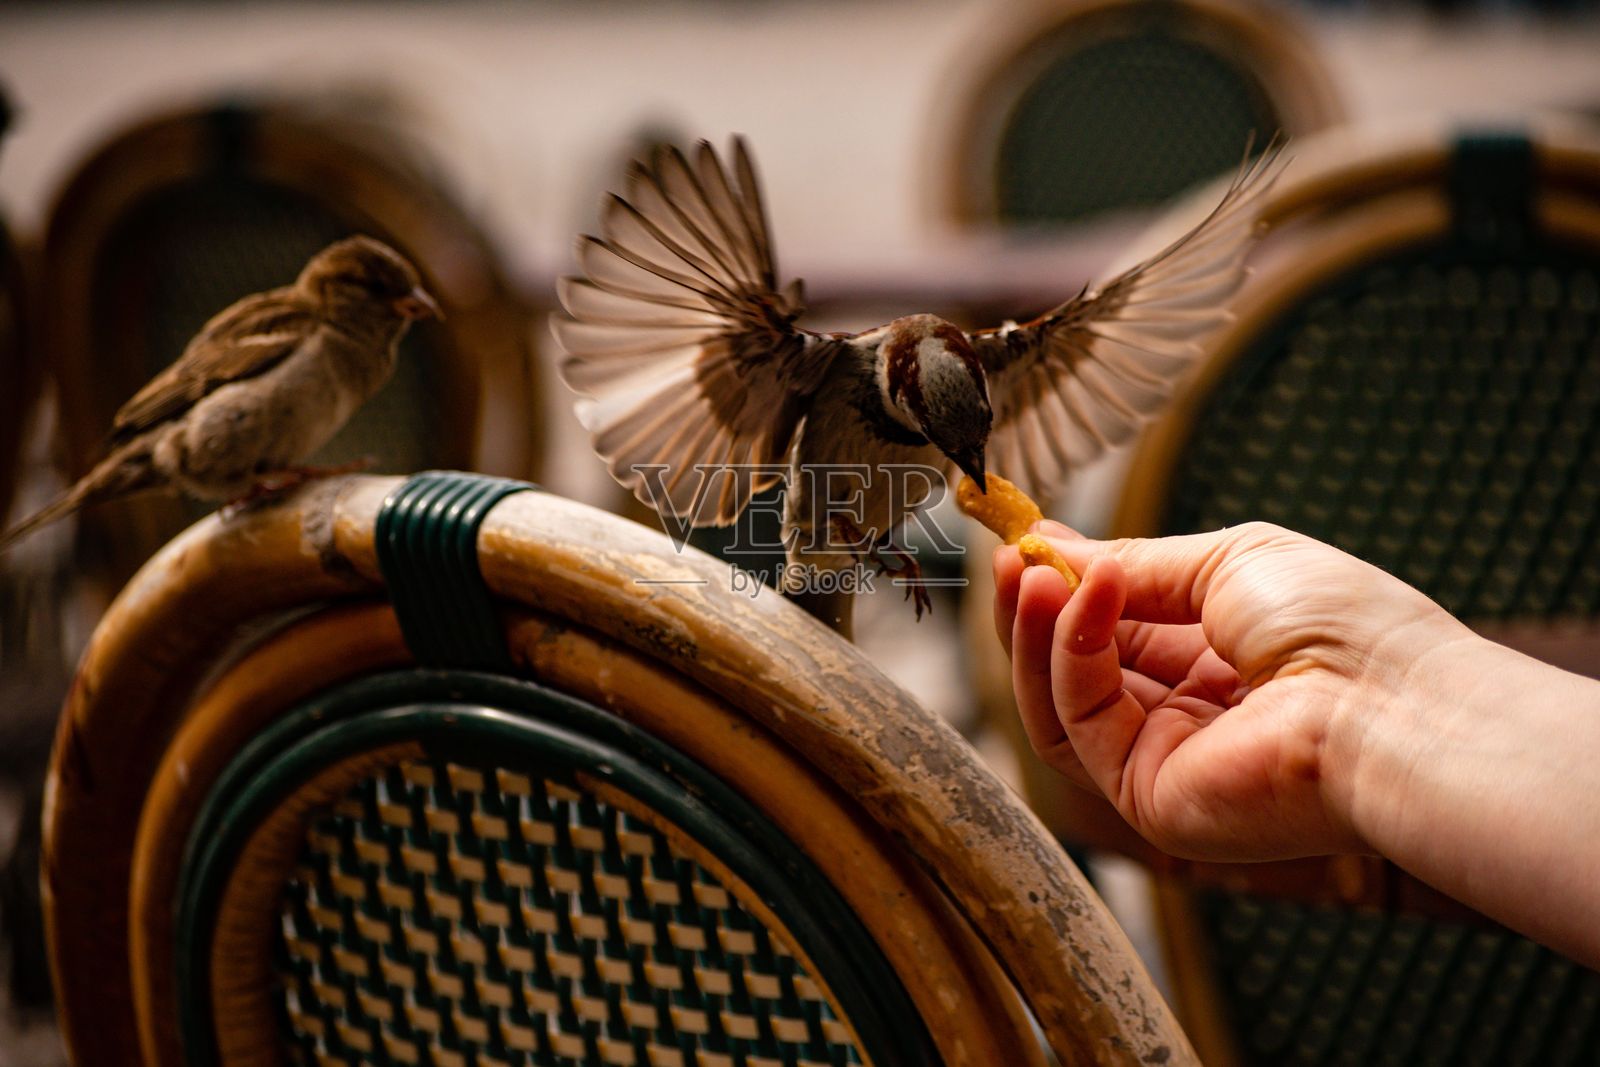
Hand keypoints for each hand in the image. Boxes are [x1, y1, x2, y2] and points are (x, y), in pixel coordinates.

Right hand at [994, 520, 1471, 861]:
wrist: (1395, 704)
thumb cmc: (1343, 627)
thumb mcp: (1225, 563)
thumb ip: (1132, 565)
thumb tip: (1051, 545)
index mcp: (1209, 663)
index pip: (1108, 632)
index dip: (1063, 588)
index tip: (1025, 543)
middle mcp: (1179, 718)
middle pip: (1067, 670)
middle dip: (1034, 609)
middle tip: (1012, 558)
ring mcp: (1160, 762)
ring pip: (1056, 702)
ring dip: (1034, 632)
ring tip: (1029, 572)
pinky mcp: (1147, 796)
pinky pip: (1077, 722)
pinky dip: (1070, 651)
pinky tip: (1088, 594)